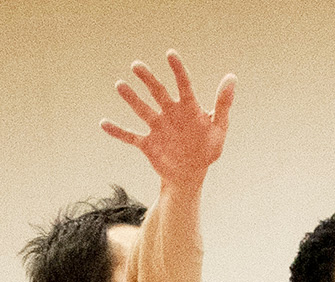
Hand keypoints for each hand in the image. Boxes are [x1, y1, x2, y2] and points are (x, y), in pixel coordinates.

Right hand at [102, 51, 235, 186]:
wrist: (191, 174)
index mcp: (188, 108)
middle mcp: (170, 113)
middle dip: (147, 79)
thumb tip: (231, 76)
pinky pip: (130, 136)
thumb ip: (223, 104)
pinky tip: (103, 123)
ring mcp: (157, 127)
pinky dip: (117, 131)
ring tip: (119, 84)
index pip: (183, 84)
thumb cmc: (207, 149)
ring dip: (131, 98)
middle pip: (157, 92)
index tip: (170, 54)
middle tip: (136, 65)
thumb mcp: (219, 128)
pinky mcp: (147, 143)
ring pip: (142, 109)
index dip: (177, 70)